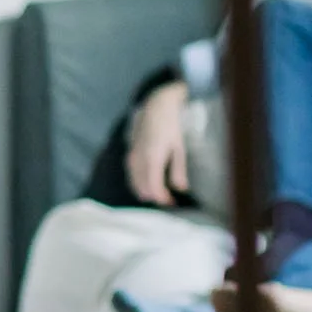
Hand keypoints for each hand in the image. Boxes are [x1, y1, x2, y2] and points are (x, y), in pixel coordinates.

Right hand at [126, 80, 189, 204]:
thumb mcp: (179, 148)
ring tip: (160, 194)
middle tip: (168, 200)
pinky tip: (148, 185)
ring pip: (135, 184)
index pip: (154, 188)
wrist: (156, 107)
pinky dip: (139, 183)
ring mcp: (132, 157)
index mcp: (153, 159)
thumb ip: (179, 170)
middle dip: (156, 197)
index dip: (163, 199)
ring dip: (146, 192)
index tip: (172, 203)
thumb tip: (181, 189)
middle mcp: (139, 160)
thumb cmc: (170, 126)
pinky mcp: (130, 154)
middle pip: (143, 189)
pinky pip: (131, 175)